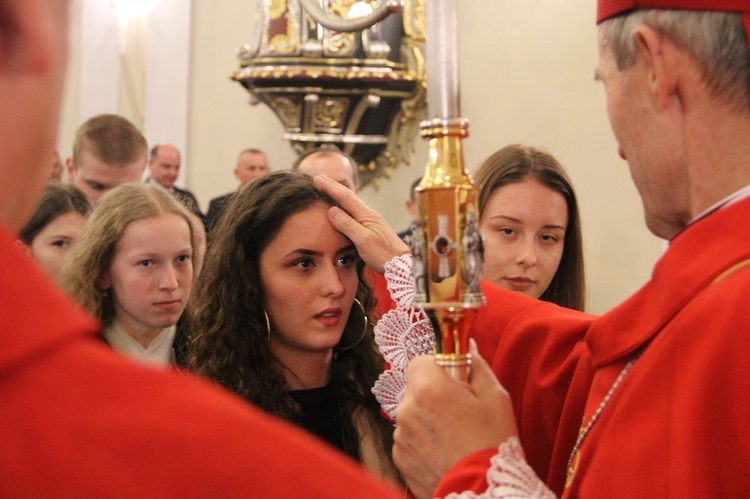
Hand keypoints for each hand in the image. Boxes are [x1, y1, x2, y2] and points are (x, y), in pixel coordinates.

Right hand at [314, 175, 408, 273]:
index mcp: (366, 215)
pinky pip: (354, 212)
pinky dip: (345, 206)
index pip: (345, 197)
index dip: (330, 188)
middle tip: (320, 178)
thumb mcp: (363, 240)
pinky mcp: (371, 229)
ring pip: (352, 203)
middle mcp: (369, 215)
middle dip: (334, 187)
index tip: (317, 179)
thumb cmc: (383, 254)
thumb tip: (332, 210)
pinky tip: (344, 208)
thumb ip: (347, 225)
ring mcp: (371, 221)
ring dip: (339, 194)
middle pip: (349, 197)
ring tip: (329, 188)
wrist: (401, 264)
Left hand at [393, 341, 517, 497]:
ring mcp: (400, 435)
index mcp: (429, 388)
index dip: (437, 369)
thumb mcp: (495, 397)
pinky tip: (444, 453)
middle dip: (434, 394)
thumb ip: (476, 366)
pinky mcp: (399, 458)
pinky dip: (423, 442)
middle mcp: (407, 409)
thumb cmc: (492, 443)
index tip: (453, 381)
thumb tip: (467, 345)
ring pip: (412, 415)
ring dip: (427, 419)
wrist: (482, 492)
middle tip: (459, 411)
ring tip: (454, 437)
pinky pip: (409, 439)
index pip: (420, 362)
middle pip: (416, 389)